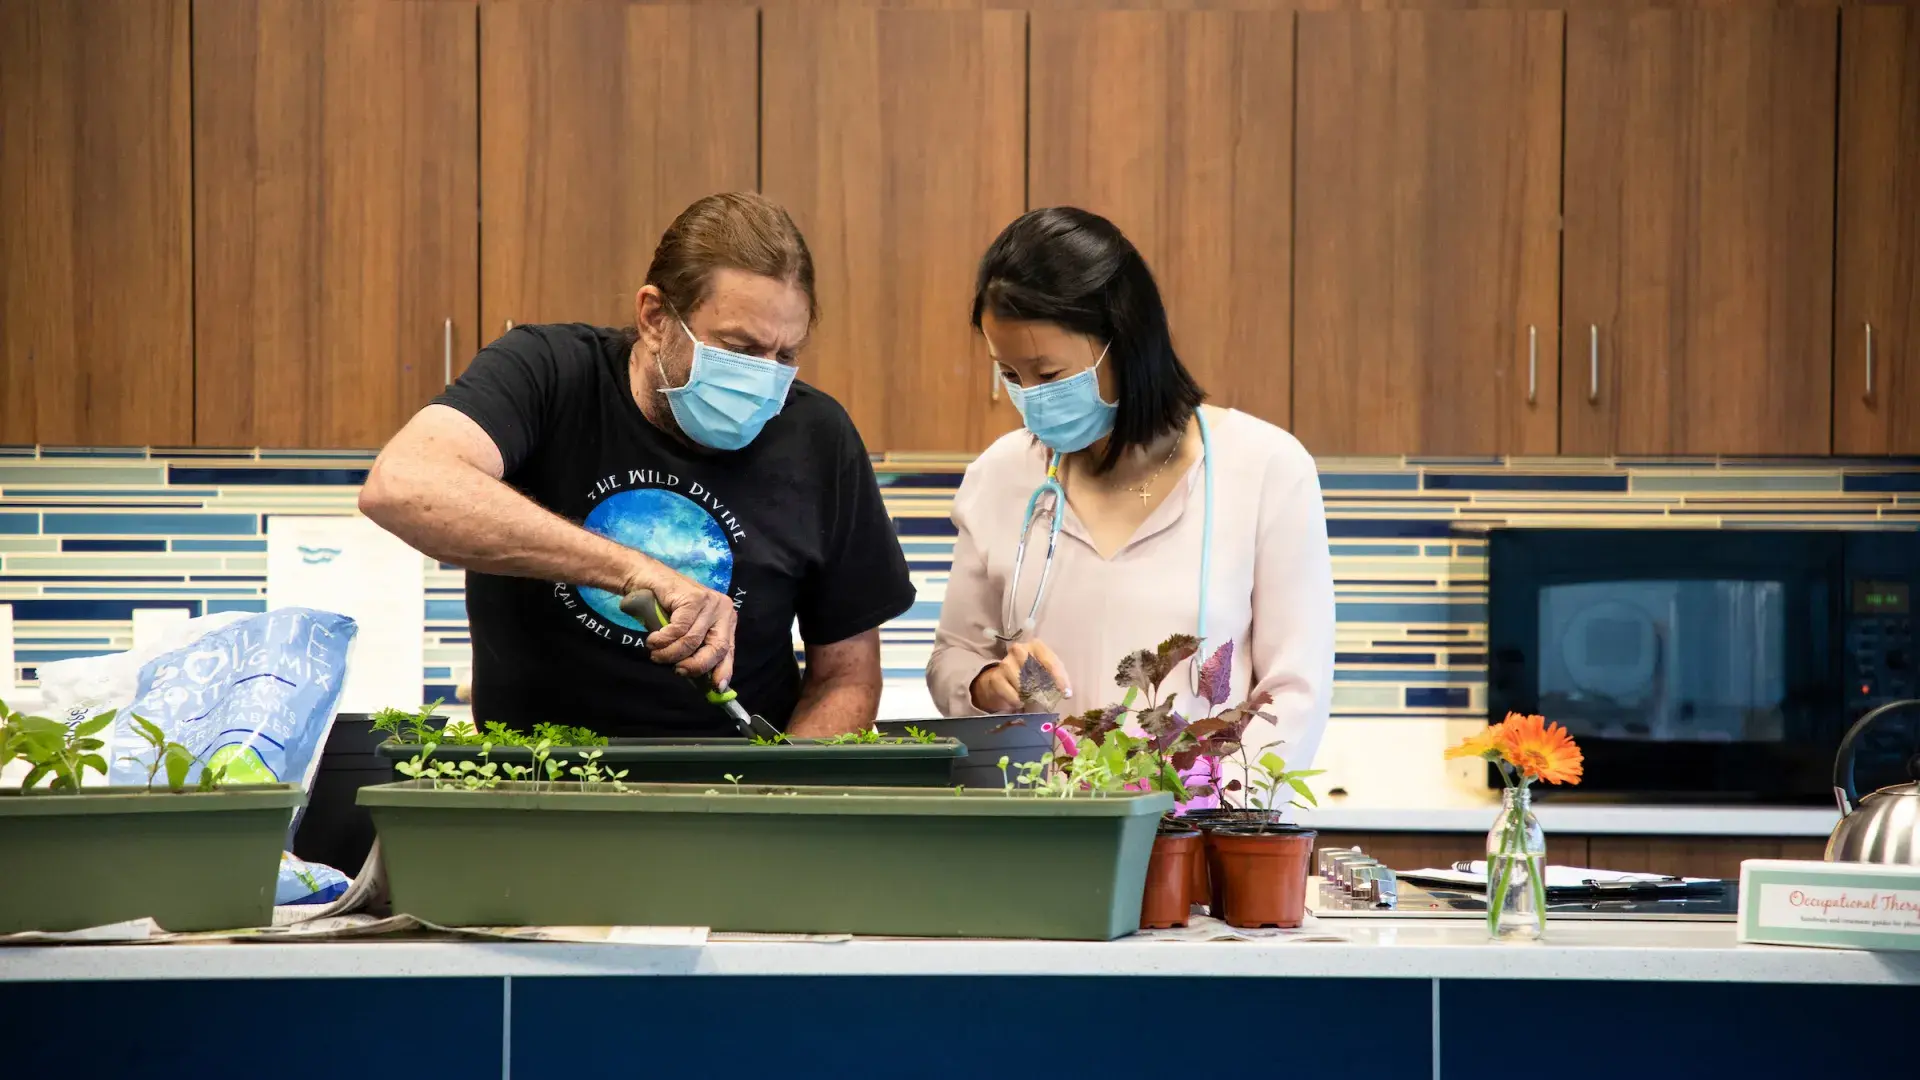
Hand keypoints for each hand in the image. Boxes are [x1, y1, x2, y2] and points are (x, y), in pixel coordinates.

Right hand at [622, 561, 737, 689]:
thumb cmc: (667, 609)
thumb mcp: (687, 632)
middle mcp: (723, 609)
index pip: (729, 650)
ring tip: (656, 654)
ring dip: (671, 654)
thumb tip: (706, 683)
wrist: (648, 580)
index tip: (716, 688)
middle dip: (696, 665)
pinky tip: (653, 641)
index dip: (723, 671)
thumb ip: (698, 650)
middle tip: (678, 671)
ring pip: (693, 641)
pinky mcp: (693, 598)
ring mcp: (709, 602)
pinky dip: (663, 640)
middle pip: (716, 648)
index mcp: (726, 620)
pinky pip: (678, 630)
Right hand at [969, 639, 1071, 714]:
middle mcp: (1019, 650)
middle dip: (1042, 686)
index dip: (1059, 679)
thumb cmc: (1031, 674)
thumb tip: (1066, 693)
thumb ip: (1058, 679)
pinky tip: (1019, 701)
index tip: (1066, 694)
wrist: (1004, 681)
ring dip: (1028, 694)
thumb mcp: (1047, 672)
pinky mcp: (995, 677)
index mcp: (1035, 646)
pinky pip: (1009, 692)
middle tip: (1046, 697)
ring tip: (1031, 699)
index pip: (1050, 661)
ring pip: (1021, 681)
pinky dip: (1016, 700)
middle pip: (1034, 669)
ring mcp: (1005, 662)